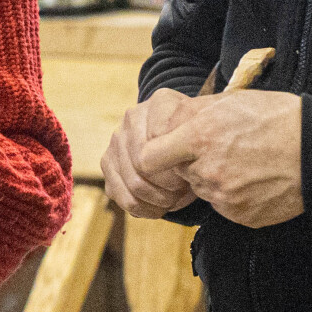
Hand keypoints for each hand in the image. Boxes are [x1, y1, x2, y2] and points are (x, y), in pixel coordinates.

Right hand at [103, 88, 198, 218]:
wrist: (182, 141)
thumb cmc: (197, 144)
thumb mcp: (205, 139)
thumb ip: (194, 146)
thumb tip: (178, 169)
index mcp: (160, 103)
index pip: (162, 140)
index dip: (177, 165)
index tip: (192, 175)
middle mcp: (133, 117)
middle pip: (145, 164)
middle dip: (168, 187)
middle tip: (184, 193)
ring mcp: (117, 139)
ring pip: (134, 183)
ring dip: (156, 200)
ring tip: (173, 200)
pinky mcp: (107, 163)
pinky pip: (121, 194)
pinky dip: (142, 208)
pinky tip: (157, 208)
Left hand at [137, 90, 304, 227]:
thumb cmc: (277, 117)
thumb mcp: (231, 102)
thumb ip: (191, 114)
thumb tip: (163, 121)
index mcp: (200, 137)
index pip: (148, 158)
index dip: (154, 155)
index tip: (164, 151)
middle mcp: (208, 170)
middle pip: (178, 173)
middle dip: (189, 163)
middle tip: (218, 150)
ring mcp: (225, 197)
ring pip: (201, 189)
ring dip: (211, 178)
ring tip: (242, 162)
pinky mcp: (241, 215)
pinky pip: (222, 206)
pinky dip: (232, 195)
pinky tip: (253, 179)